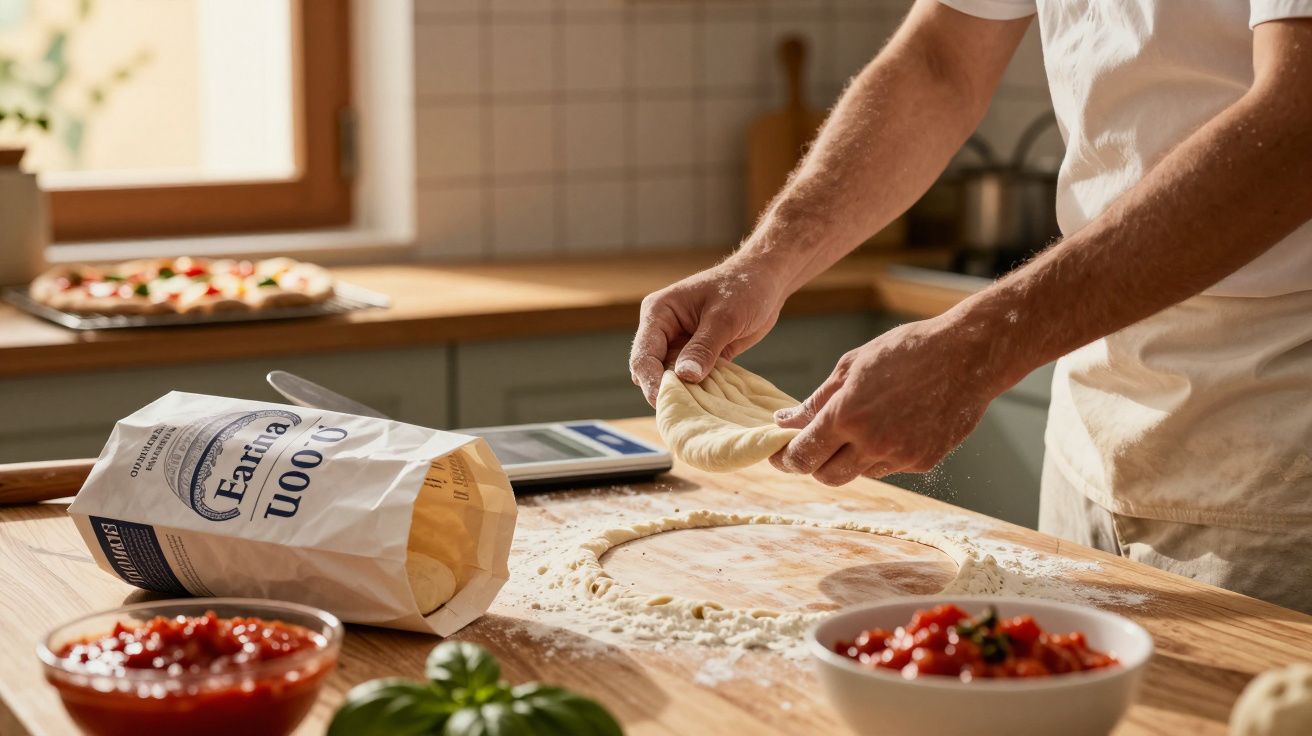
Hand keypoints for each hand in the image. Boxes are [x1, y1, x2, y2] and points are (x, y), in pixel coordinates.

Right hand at [629, 259, 787, 405]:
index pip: (644, 354)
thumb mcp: (725, 317)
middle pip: (652, 370)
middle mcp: (664, 331)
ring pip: (672, 378)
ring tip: (697, 412)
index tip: (665, 403)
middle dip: (665, 390)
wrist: (766, 281)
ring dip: (684, 394)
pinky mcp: (698, 355)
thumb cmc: (744, 287)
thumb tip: (685, 377)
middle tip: (682, 412)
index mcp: (659, 313)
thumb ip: (704, 347)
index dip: (651, 381)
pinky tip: (711, 404)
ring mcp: (680, 344)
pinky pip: (692, 379)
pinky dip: (699, 391)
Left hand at [770, 315, 1007, 485]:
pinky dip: (879, 454)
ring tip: (859, 425)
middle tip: (812, 444)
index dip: (785, 458)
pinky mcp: (923, 462)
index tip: (779, 453)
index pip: (802, 456)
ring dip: (848, 458)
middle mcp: (871, 443)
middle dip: (814, 463)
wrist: (969, 355)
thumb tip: (786, 421)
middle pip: (826, 476)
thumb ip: (817, 400)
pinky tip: (891, 425)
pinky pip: (888, 467)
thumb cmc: (908, 350)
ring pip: (858, 473)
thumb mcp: (852, 365)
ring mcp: (900, 456)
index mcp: (846, 416)